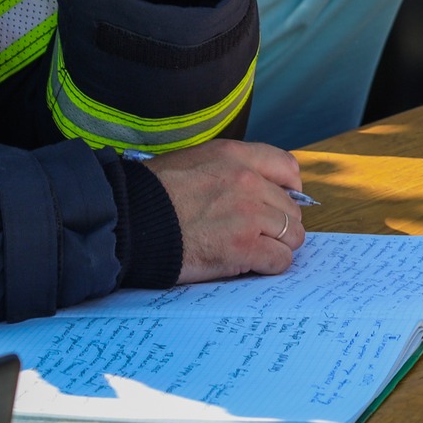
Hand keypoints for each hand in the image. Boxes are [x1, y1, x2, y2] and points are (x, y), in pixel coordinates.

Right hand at [145, 140, 306, 281]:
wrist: (131, 219)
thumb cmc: (153, 193)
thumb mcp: (194, 160)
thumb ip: (229, 169)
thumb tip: (255, 188)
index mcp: (235, 156)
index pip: (288, 167)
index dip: (289, 189)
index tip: (280, 203)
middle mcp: (248, 182)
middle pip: (291, 208)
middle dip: (279, 223)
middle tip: (260, 234)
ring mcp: (248, 216)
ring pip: (291, 235)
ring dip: (277, 246)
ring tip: (256, 251)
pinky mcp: (243, 249)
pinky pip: (279, 261)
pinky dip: (270, 266)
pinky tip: (252, 265)